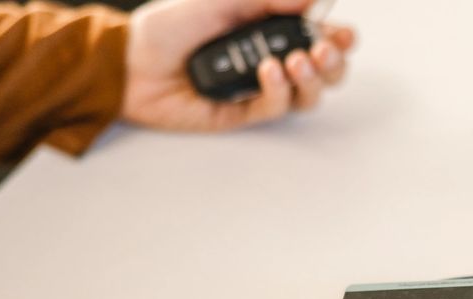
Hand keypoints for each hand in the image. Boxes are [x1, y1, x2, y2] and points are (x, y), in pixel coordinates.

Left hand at [122, 0, 355, 130]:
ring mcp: (257, 89)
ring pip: (308, 95)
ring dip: (313, 77)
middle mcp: (269, 60)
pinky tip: (268, 71)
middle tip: (325, 48)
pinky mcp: (243, 114)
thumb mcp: (223, 0)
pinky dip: (280, 89)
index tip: (342, 32)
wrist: (130, 61)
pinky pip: (277, 108)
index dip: (338, 37)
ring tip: (297, 59)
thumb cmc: (168, 26)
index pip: (316, 36)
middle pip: (324, 71)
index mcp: (267, 29)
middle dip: (334, 61)